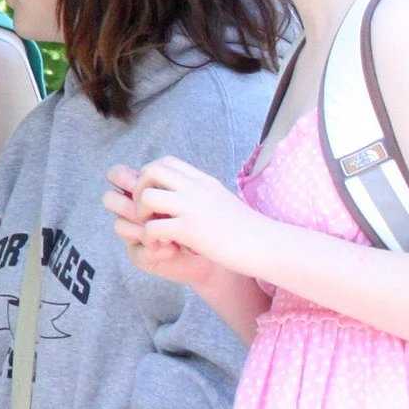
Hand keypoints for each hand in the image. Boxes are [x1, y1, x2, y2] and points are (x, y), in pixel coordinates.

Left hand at [105, 159, 266, 281]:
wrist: (269, 245)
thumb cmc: (247, 229)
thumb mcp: (222, 200)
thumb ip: (201, 193)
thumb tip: (183, 192)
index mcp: (203, 181)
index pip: (165, 162)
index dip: (150, 177)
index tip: (156, 198)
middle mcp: (196, 189)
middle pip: (150, 170)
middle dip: (139, 191)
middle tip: (147, 212)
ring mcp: (193, 208)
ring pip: (146, 197)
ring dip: (141, 214)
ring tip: (153, 230)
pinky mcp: (190, 230)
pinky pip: (152, 227)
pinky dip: (149, 238)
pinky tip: (161, 246)